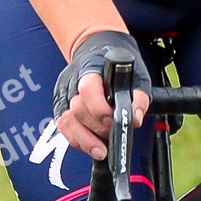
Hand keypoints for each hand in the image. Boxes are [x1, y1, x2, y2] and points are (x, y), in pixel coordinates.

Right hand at [52, 30, 151, 160]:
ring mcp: (64, 94)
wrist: (100, 49)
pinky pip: (64, 127)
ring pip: (66, 121)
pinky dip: (77, 140)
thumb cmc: (119, 65)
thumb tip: (135, 118)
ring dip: (85, 139)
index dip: (100, 109)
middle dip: (96, 127)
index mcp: (91, 68)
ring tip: (101, 150)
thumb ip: (139, 96)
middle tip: (112, 133)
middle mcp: (73, 81)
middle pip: (77, 109)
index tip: (113, 122)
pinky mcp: (62, 106)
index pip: (88, 88)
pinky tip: (91, 146)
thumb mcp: (137, 74)